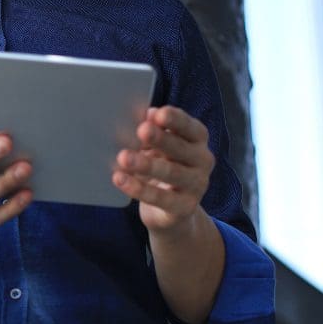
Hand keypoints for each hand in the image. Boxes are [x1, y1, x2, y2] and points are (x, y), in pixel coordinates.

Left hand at [112, 106, 214, 232]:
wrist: (172, 210)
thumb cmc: (162, 164)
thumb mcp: (157, 146)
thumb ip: (152, 131)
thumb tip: (145, 115)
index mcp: (197, 139)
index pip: (190, 127)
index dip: (175, 120)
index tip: (158, 114)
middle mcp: (202, 161)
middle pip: (180, 148)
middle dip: (161, 139)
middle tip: (142, 130)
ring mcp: (197, 186)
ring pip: (171, 173)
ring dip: (146, 164)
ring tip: (123, 157)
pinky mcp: (184, 207)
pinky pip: (161, 198)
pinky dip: (138, 189)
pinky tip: (120, 179)